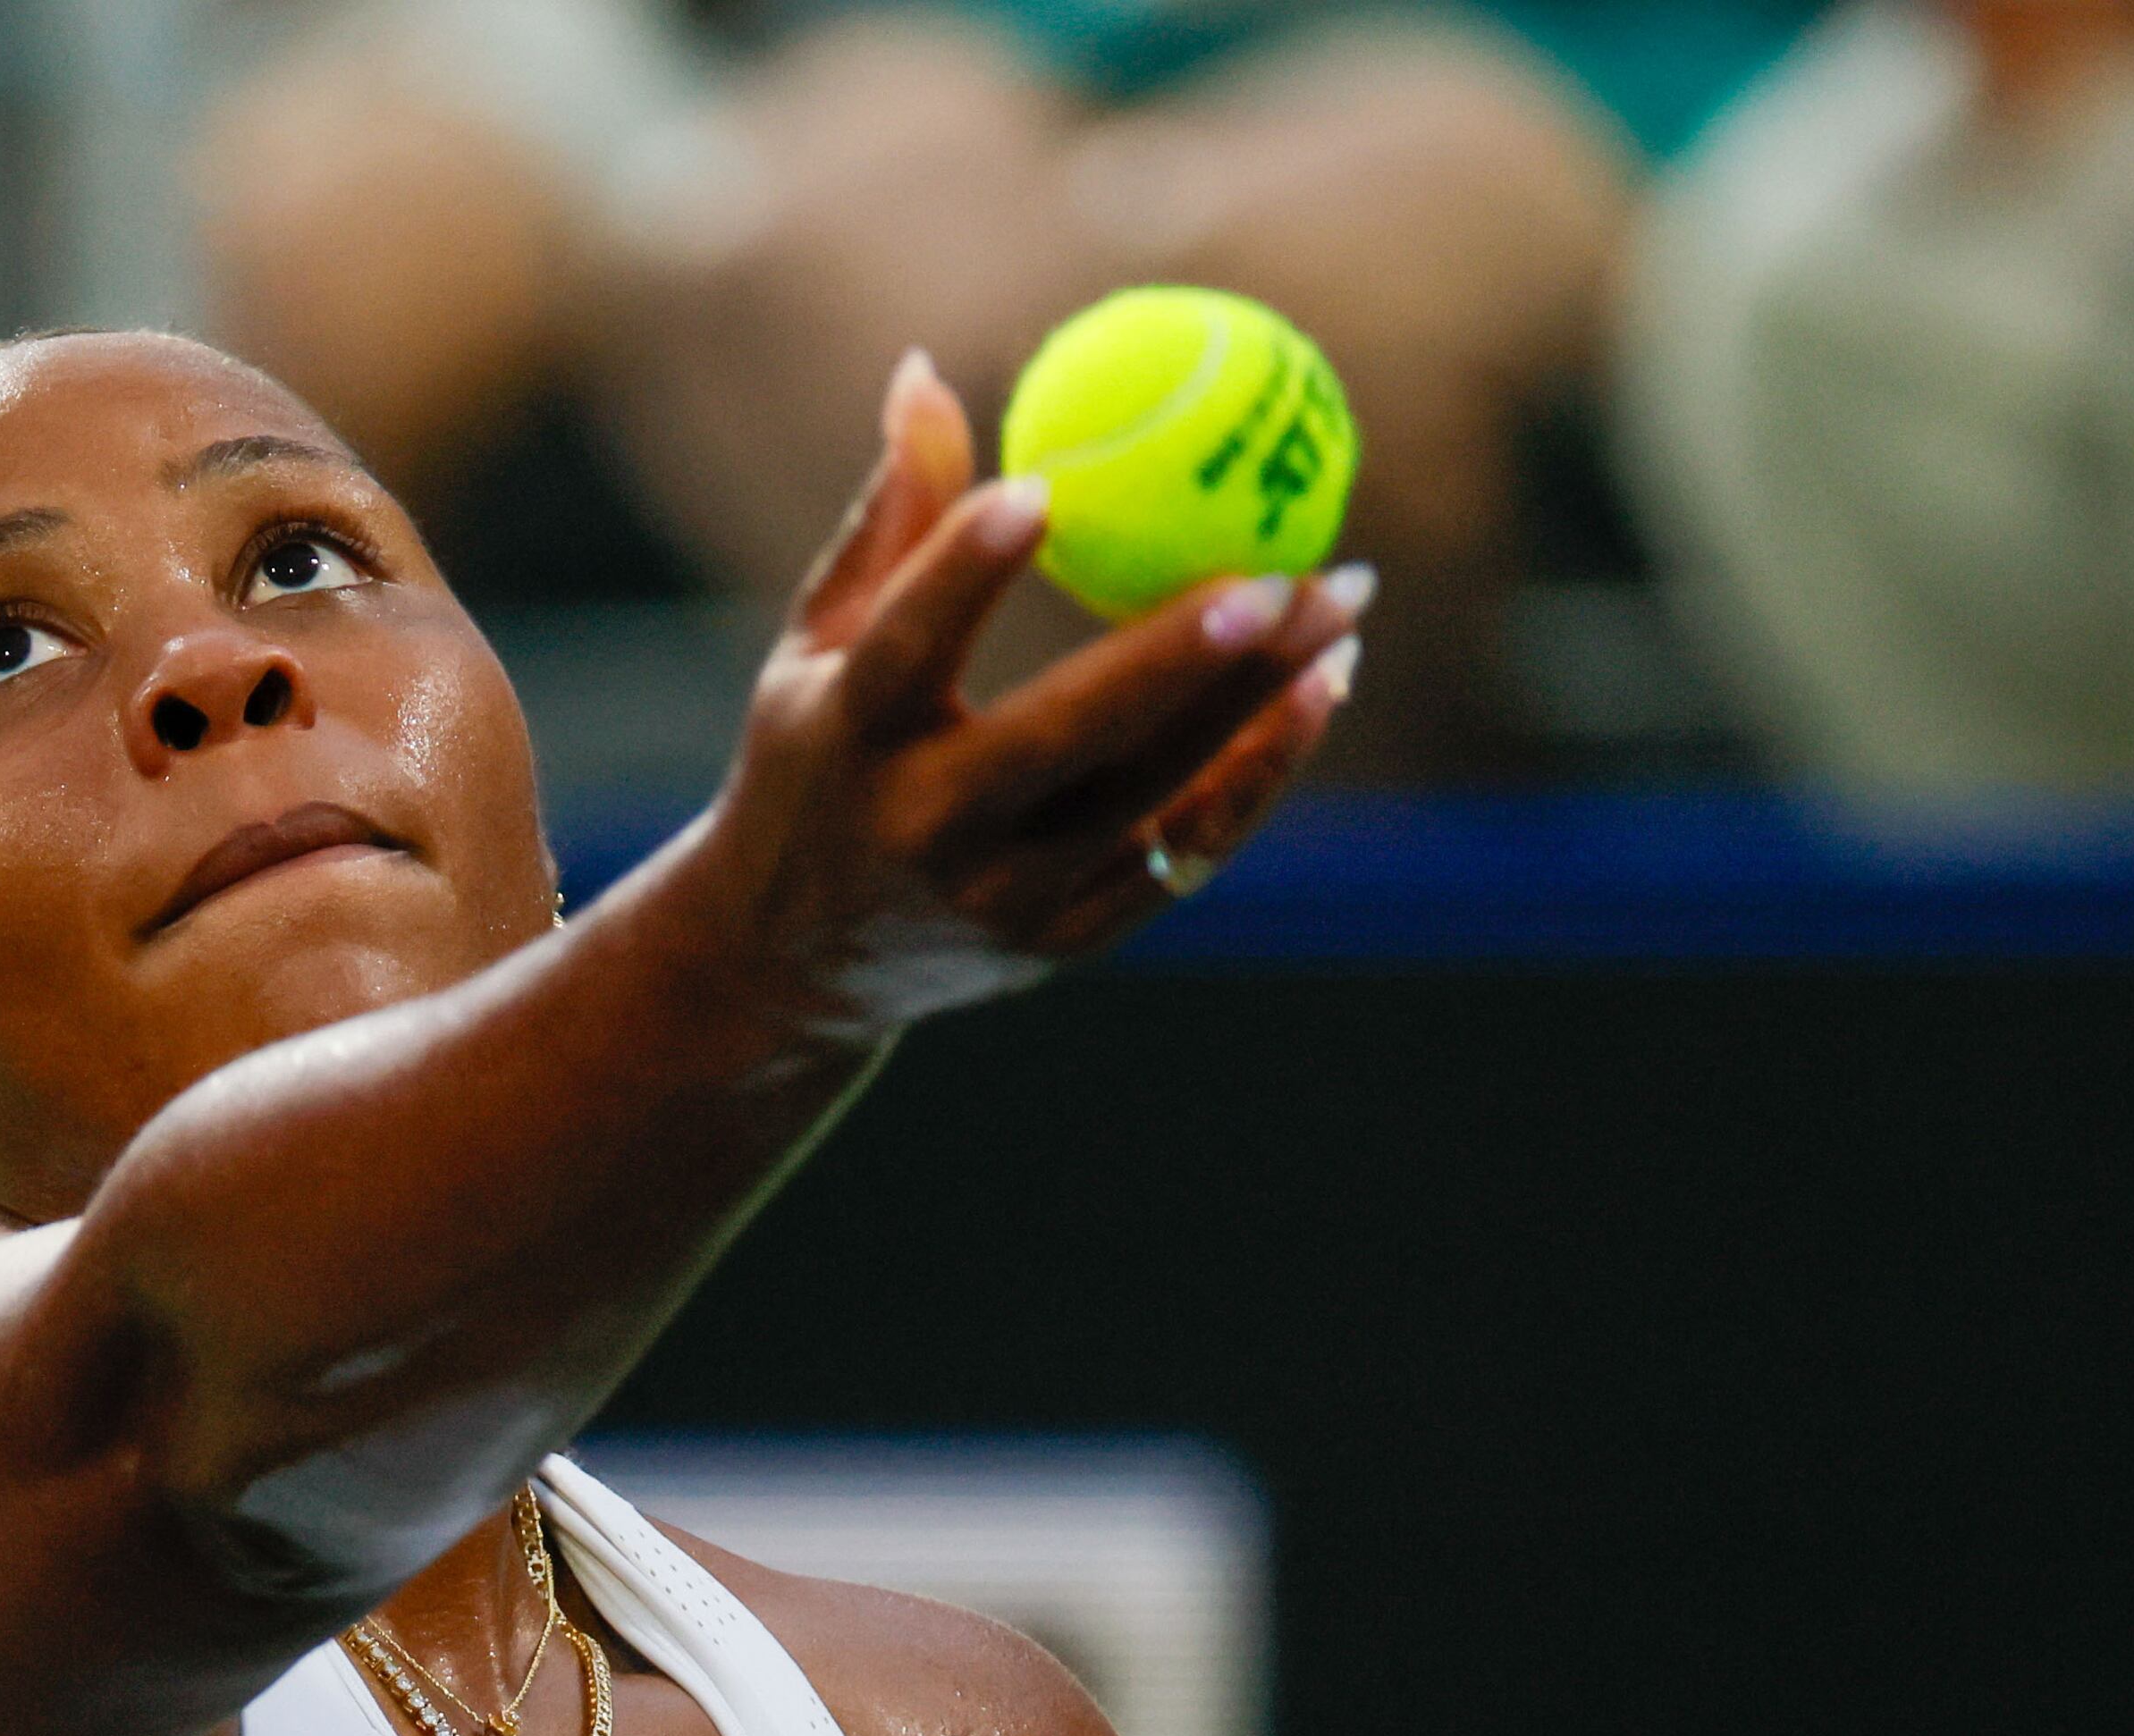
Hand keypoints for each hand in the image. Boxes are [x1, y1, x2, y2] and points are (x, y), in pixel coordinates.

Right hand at [692, 350, 1364, 1035]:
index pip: (906, 646)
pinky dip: (1256, 778)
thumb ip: (888, 523)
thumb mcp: (814, 653)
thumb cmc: (811, 768)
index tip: (1040, 485)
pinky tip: (1321, 692)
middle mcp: (927, 830)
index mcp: (849, 743)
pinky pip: (1181, 857)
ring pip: (1152, 798)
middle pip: (1068, 736)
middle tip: (1282, 574)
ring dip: (1259, 707)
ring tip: (1341, 607)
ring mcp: (1003, 898)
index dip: (964, 569)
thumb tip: (924, 371)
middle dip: (1181, 659)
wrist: (793, 967)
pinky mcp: (1063, 941)